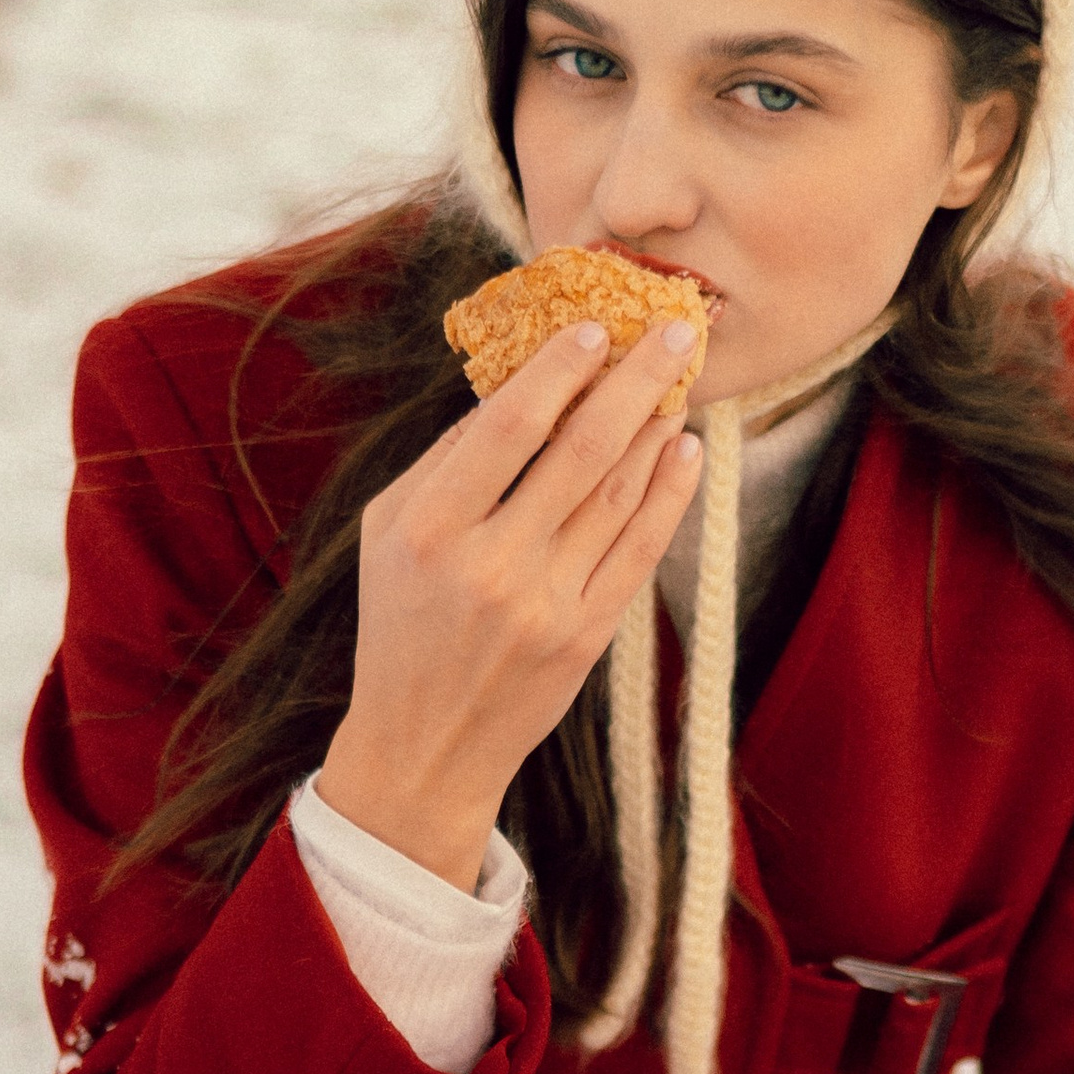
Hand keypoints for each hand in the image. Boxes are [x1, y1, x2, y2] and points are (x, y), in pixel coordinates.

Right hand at [315, 316, 700, 887]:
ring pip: (617, 495)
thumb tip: (514, 385)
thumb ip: (442, 461)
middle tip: (676, 330)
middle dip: (634, 380)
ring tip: (680, 381)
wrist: (424, 746)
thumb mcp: (386, 532)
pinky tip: (687, 452)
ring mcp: (544, 604)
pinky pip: (638, 550)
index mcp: (430, 529)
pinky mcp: (586, 638)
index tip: (595, 327)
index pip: (507, 429)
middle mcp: (490, 565)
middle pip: (580, 451)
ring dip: (656, 428)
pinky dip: (668, 495)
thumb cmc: (400, 622)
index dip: (558, 371)